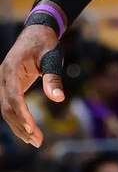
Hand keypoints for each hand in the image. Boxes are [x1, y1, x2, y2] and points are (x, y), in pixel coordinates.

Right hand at [0, 25, 64, 146]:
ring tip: (35, 141)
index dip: (21, 112)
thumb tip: (58, 99)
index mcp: (11, 68)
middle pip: (7, 107)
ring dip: (19, 126)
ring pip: (6, 110)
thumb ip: (52, 77)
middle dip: (21, 125)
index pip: (13, 95)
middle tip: (37, 141)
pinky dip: (18, 119)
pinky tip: (28, 131)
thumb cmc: (46, 43)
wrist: (37, 31)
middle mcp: (2, 77)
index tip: (31, 127)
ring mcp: (3, 82)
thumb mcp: (52, 57)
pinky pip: (10, 106)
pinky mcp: (8, 87)